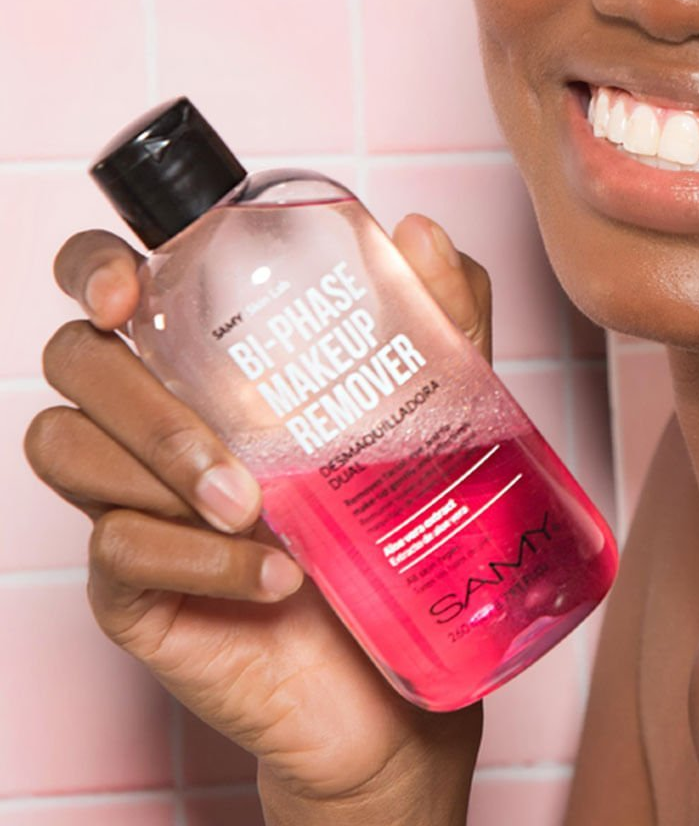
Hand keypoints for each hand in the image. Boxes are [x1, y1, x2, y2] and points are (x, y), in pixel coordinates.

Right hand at [25, 214, 491, 822]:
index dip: (93, 271)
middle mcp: (154, 416)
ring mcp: (131, 498)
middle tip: (234, 453)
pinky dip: (196, 557)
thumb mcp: (437, 400)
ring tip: (256, 507)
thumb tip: (418, 232)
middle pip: (73, 364)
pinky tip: (274, 575)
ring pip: (67, 448)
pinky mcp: (130, 583)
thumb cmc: (397, 512)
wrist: (392, 660)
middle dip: (143, 401)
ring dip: (160, 472)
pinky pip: (116, 548)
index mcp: (210, 357)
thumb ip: (437, 311)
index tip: (127, 295)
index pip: (108, 286)